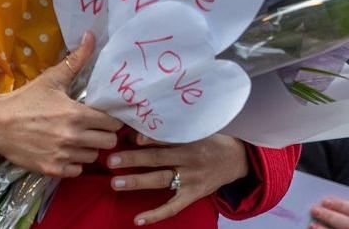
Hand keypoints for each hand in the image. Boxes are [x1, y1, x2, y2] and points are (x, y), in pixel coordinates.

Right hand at [0, 31, 121, 177]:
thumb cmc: (25, 99)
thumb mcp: (51, 79)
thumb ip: (76, 60)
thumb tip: (91, 36)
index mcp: (76, 114)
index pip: (112, 123)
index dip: (111, 119)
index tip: (104, 115)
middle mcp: (73, 137)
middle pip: (109, 142)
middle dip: (104, 134)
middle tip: (93, 128)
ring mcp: (63, 155)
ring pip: (93, 157)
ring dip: (89, 148)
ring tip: (78, 138)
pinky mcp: (52, 169)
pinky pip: (77, 170)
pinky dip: (74, 163)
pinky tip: (66, 151)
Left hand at [109, 132, 250, 225]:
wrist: (236, 159)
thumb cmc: (211, 140)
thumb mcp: (197, 129)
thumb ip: (173, 130)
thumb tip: (139, 131)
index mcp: (191, 139)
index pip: (166, 138)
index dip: (148, 138)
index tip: (130, 137)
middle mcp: (190, 159)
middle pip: (158, 159)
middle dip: (133, 159)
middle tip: (111, 160)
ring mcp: (191, 179)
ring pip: (161, 180)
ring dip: (137, 181)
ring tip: (115, 182)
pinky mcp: (193, 195)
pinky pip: (172, 207)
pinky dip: (155, 215)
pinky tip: (138, 220)